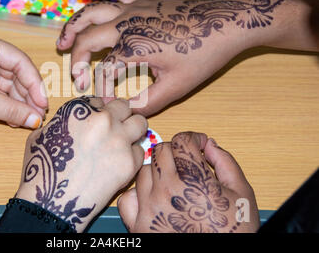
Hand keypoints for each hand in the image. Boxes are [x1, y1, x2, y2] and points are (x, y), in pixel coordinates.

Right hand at [15, 96, 147, 231]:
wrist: (51, 201)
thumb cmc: (42, 170)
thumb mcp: (40, 135)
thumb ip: (60, 121)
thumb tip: (71, 123)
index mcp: (80, 109)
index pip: (99, 100)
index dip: (99, 111)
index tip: (98, 122)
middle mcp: (102, 119)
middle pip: (124, 106)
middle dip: (120, 116)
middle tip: (116, 128)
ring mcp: (118, 139)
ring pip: (140, 123)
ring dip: (133, 130)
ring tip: (124, 142)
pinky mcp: (129, 162)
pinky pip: (140, 151)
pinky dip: (132, 156)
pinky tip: (119, 164)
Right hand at [57, 0, 293, 115]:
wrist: (225, 23)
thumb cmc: (203, 55)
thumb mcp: (176, 86)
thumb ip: (147, 102)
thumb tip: (125, 111)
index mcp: (133, 48)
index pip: (104, 73)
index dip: (99, 90)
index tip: (104, 103)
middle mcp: (127, 25)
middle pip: (89, 40)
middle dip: (76, 59)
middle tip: (74, 75)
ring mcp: (133, 8)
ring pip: (92, 12)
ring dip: (73, 26)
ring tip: (62, 40)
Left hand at [117, 132, 259, 232]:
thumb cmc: (233, 231)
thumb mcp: (241, 193)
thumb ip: (225, 162)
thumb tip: (209, 144)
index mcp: (193, 180)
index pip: (182, 140)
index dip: (193, 138)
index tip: (197, 144)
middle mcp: (167, 191)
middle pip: (160, 150)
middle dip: (176, 151)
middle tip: (186, 163)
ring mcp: (150, 208)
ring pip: (144, 171)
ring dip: (158, 172)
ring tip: (173, 184)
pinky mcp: (139, 225)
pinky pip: (127, 198)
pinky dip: (138, 195)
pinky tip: (153, 199)